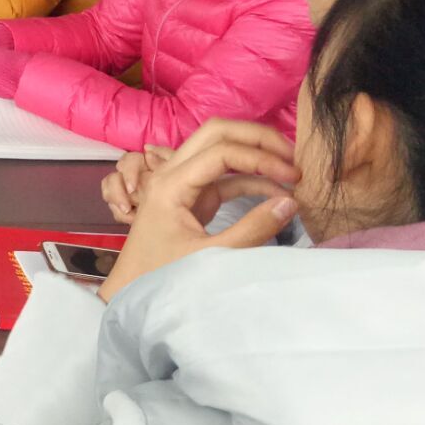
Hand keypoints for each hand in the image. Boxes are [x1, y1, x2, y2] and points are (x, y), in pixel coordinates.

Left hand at [95, 120, 301, 302]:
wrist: (130, 291)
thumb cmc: (160, 277)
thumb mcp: (209, 258)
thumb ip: (250, 230)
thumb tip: (290, 203)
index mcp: (169, 184)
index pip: (221, 151)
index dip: (261, 157)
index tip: (294, 177)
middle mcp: (172, 174)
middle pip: (217, 133)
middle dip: (258, 138)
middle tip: (294, 157)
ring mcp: (183, 183)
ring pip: (221, 150)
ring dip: (256, 156)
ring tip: (293, 173)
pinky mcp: (194, 197)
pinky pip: (226, 178)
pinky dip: (252, 180)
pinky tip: (279, 194)